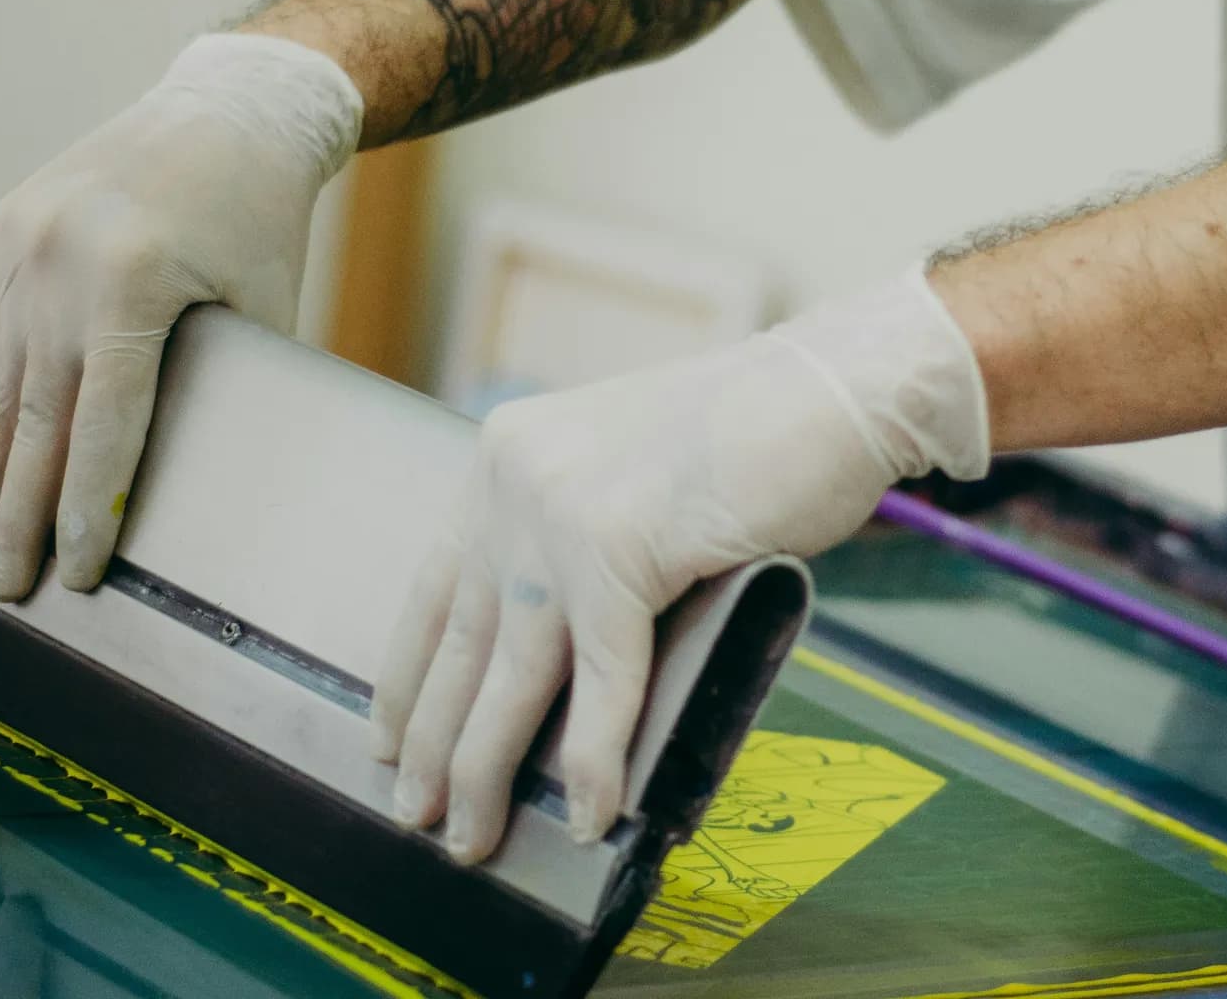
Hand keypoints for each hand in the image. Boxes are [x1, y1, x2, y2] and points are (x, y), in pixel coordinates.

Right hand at [0, 34, 362, 598]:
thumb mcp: (263, 307)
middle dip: (14, 516)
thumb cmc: (261, 221)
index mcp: (128, 282)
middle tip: (2, 589)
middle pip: (30, 422)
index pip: (99, 427)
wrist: (225, 114)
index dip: (83, 510)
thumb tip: (195, 493)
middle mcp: (56, 266)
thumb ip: (222, 390)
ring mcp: (15, 248)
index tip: (72, 575)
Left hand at [369, 269, 988, 862]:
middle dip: (437, 743)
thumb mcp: (632, 483)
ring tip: (478, 838)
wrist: (834, 388)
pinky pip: (603, 680)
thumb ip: (582, 549)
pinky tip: (591, 813)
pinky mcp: (620, 547)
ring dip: (489, 770)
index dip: (410, 677)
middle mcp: (515, 478)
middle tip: (420, 815)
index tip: (392, 741)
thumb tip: (558, 666)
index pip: (435, 588)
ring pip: (514, 673)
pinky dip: (595, 759)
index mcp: (508, 457)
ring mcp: (561, 510)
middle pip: (463, 641)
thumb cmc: (755, 438)